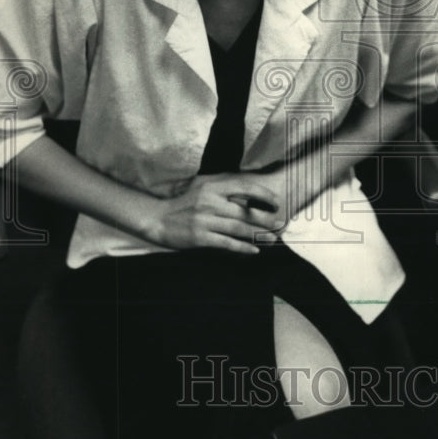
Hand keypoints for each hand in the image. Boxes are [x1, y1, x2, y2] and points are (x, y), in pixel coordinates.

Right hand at [153, 174, 281, 253]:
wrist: (157, 218)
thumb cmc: (183, 203)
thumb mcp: (201, 188)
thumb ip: (223, 189)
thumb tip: (249, 195)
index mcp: (212, 187)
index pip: (244, 188)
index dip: (263, 194)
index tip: (277, 202)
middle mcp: (210, 202)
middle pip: (244, 212)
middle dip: (265, 219)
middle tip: (280, 224)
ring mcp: (205, 220)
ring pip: (238, 228)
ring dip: (258, 235)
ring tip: (273, 240)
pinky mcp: (200, 237)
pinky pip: (226, 243)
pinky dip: (242, 248)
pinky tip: (254, 251)